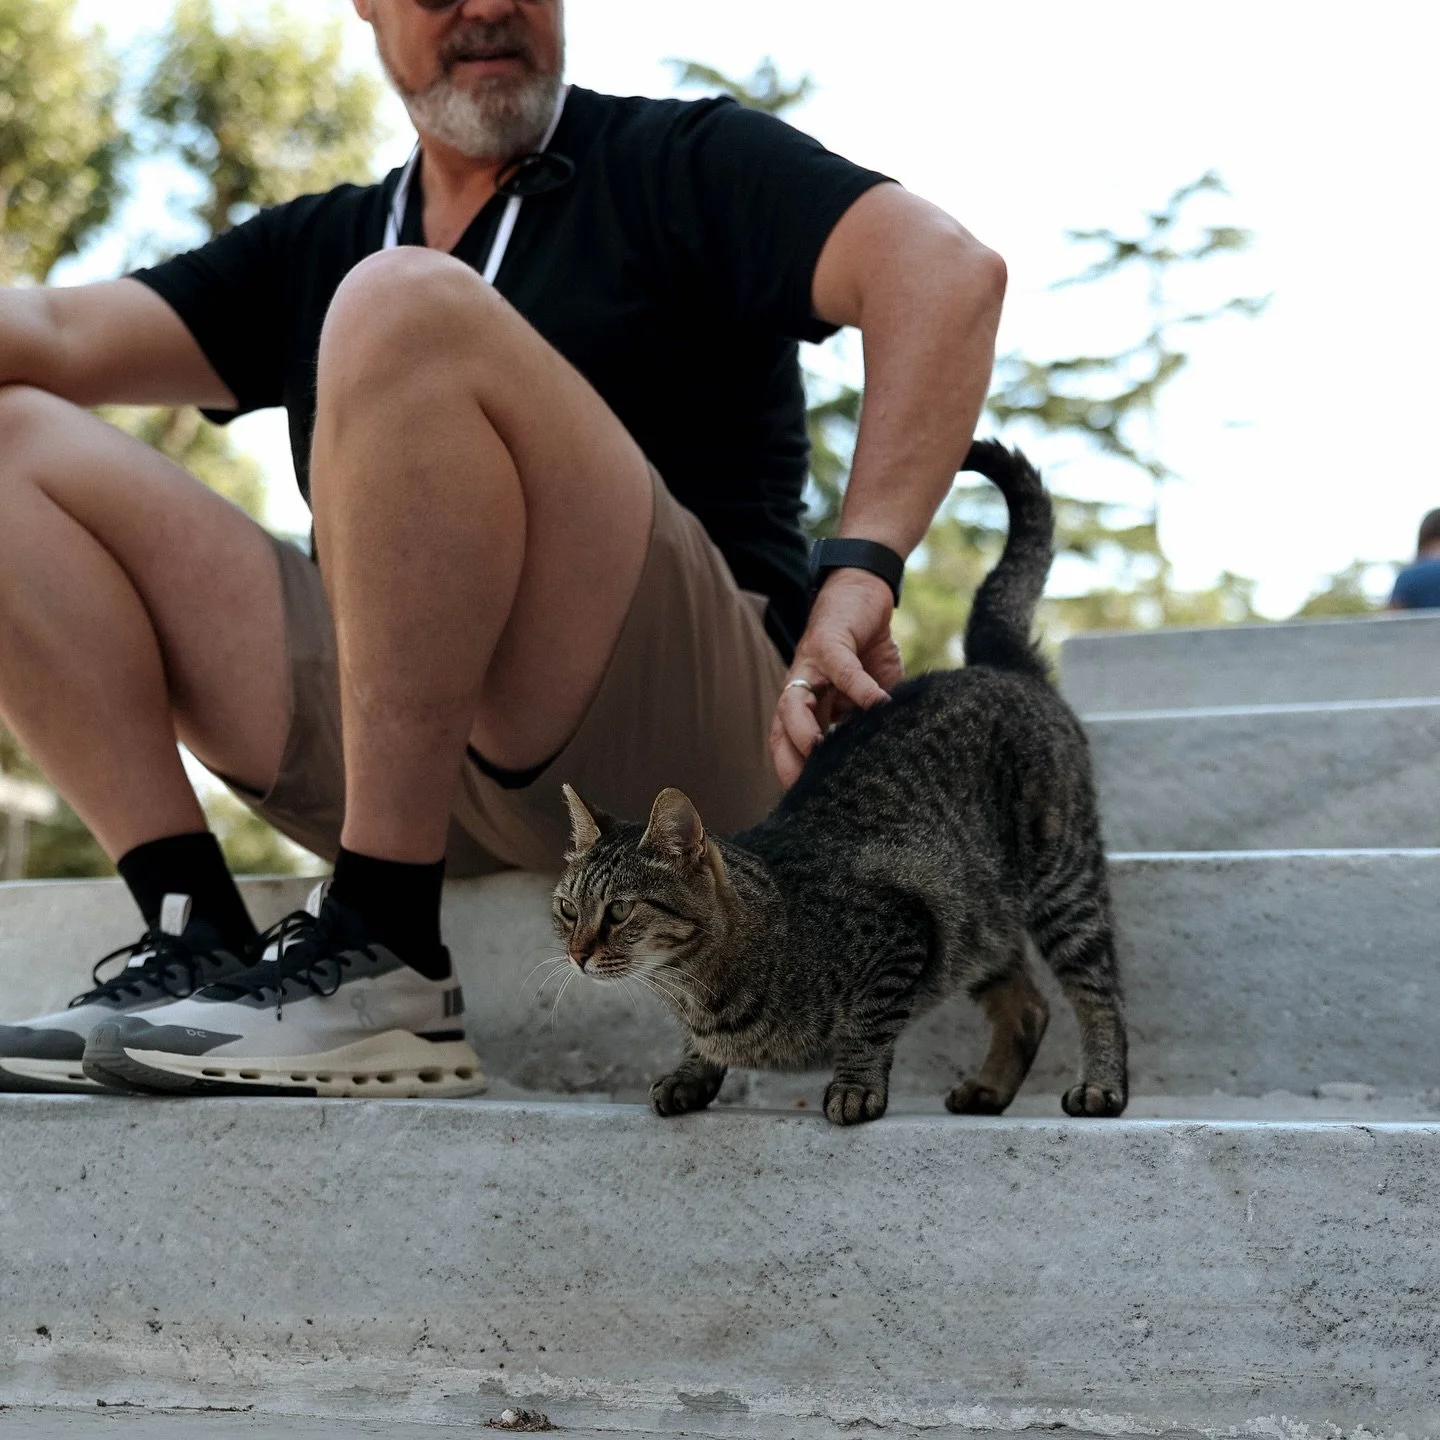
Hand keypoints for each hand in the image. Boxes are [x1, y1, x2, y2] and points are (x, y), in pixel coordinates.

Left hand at [770, 568, 904, 787]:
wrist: (864, 591)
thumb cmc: (865, 647)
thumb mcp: (870, 693)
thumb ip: (870, 720)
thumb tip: (885, 756)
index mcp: (808, 704)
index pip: (789, 745)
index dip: (793, 774)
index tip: (807, 807)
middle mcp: (801, 687)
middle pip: (781, 732)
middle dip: (788, 763)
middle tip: (805, 792)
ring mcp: (810, 665)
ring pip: (794, 705)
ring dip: (805, 733)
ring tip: (826, 755)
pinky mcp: (830, 641)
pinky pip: (842, 671)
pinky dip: (860, 689)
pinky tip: (879, 705)